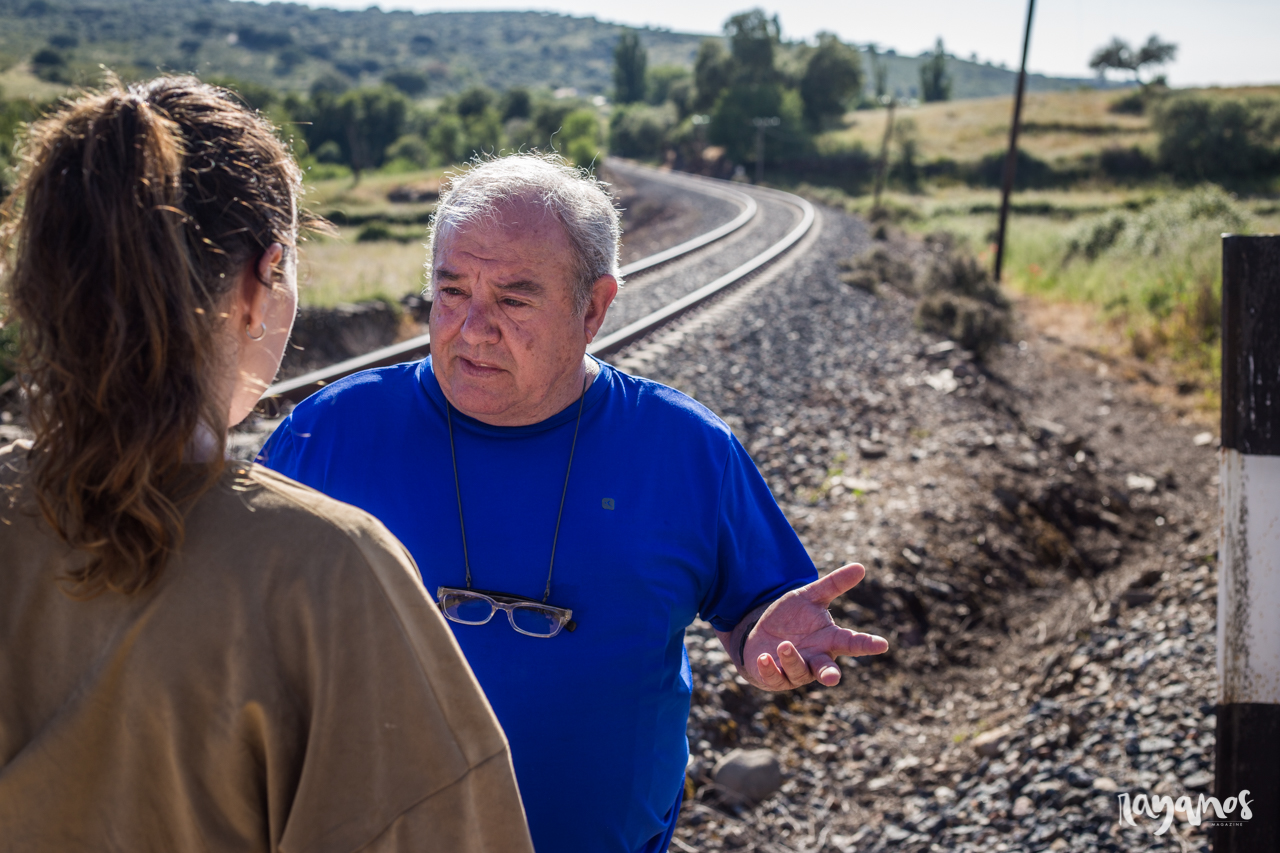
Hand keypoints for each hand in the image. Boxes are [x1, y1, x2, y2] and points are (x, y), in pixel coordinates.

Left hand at [735, 564, 887, 690]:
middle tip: (831, 678)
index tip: (882, 644)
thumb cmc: (791, 618)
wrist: (763, 635)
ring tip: (783, 644)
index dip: (867, 644)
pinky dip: (769, 670)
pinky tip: (763, 658)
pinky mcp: (775, 677)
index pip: (852, 643)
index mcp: (829, 640)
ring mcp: (796, 671)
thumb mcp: (809, 597)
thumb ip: (834, 585)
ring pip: (799, 672)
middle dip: (829, 675)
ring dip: (792, 659)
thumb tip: (861, 567)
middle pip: (827, 670)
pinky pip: (774, 678)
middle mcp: (816, 659)